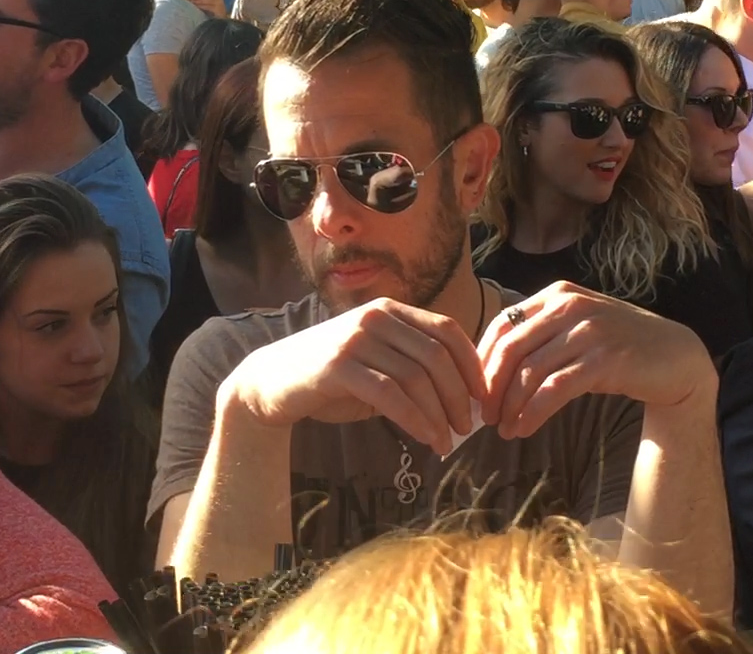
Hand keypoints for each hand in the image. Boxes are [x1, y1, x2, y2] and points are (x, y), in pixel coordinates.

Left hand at [188, 0, 227, 17]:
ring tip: (192, 2)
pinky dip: (201, 6)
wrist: (221, 20)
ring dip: (198, 1)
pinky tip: (196, 6)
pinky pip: (207, 6)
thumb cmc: (213, 10)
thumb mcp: (208, 1)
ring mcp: (219, 2)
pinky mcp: (218, 9)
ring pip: (206, 0)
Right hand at [220, 298, 485, 455]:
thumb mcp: (377, 364)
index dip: (471, 364)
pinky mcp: (338, 367)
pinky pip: (390, 394)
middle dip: (458, 395)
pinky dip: (415, 419)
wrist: (270, 383)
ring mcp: (356, 340)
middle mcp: (375, 318)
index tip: (482, 396)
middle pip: (436, 355)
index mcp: (390, 311)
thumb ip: (412, 370)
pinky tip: (426, 438)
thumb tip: (462, 400)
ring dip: (439, 414)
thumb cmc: (332, 380)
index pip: (446, 330)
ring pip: (416, 377)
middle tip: (468, 426)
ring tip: (448, 441)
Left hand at [477, 282, 713, 440]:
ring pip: (530, 372)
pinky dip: (533, 412)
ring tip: (504, 429)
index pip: (502, 324)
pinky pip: (554, 390)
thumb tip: (492, 371)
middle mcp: (570, 306)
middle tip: (484, 417)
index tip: (474, 391)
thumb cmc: (619, 346)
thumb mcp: (577, 328)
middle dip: (491, 387)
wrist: (676, 357)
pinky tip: (524, 428)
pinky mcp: (604, 359)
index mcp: (557, 294)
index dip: (482, 361)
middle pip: (510, 349)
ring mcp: (588, 331)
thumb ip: (541, 336)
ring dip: (510, 406)